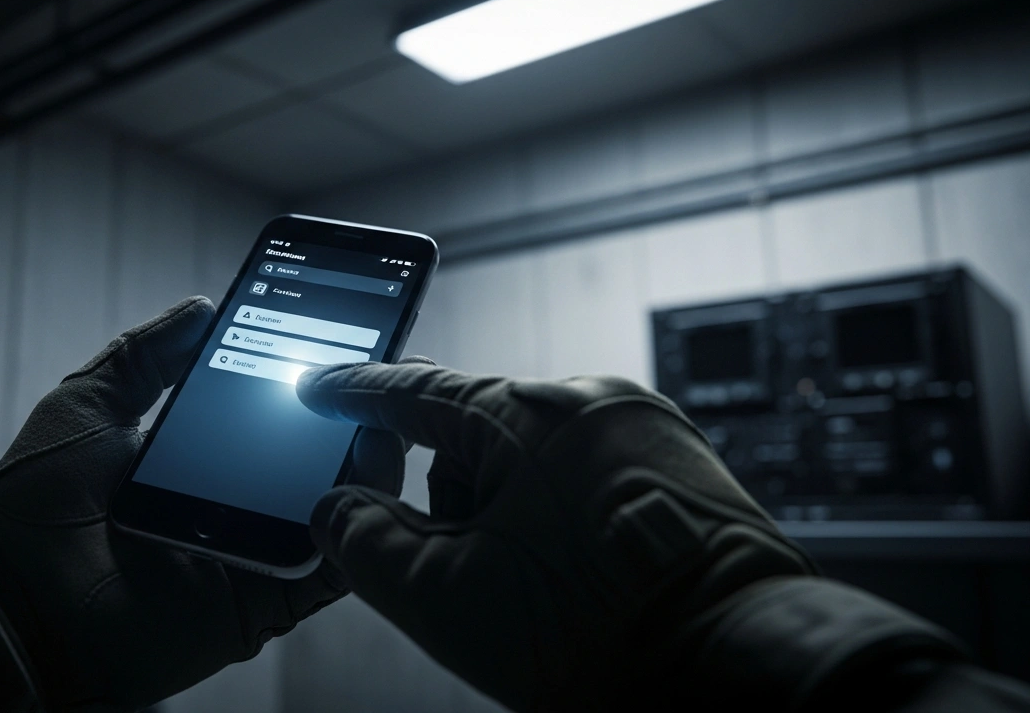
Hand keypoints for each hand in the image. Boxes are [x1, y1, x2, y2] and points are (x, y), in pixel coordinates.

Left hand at [0, 297, 429, 710]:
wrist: (13, 604)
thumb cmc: (33, 510)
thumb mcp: (86, 407)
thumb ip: (144, 356)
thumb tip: (203, 305)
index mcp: (198, 455)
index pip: (272, 405)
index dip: (312, 369)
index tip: (350, 323)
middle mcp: (234, 500)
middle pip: (316, 451)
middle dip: (359, 406)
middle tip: (392, 358)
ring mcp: (254, 549)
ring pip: (338, 501)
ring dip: (371, 453)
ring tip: (386, 403)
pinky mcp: (264, 601)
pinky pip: (330, 564)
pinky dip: (358, 519)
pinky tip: (368, 469)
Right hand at [296, 364, 816, 711]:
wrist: (738, 668)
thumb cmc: (602, 635)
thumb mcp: (448, 598)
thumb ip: (365, 544)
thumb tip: (335, 510)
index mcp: (528, 412)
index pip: (415, 389)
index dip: (355, 395)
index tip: (320, 390)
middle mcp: (593, 402)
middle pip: (476, 435)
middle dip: (451, 501)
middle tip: (461, 572)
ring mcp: (645, 431)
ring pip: (533, 462)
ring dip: (508, 517)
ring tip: (533, 594)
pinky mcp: (681, 467)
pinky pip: (588, 477)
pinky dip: (559, 521)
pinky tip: (570, 583)